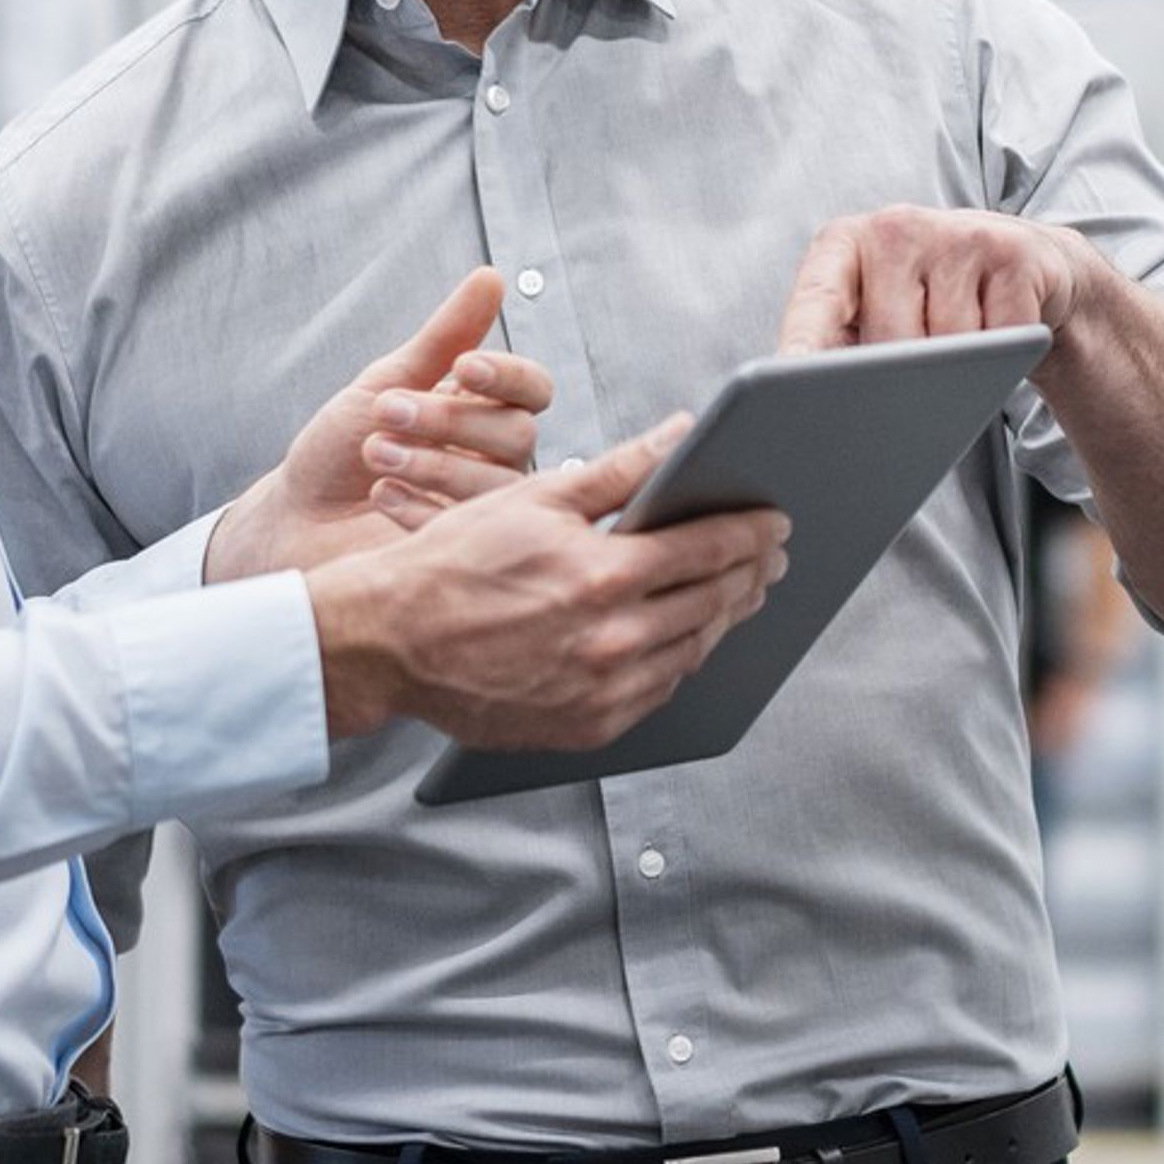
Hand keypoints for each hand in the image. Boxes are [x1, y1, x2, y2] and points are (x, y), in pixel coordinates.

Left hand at [209, 268, 552, 581]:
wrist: (297, 514)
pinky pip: (467, 531)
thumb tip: (490, 277)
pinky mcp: (458, 551)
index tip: (464, 368)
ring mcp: (480, 508)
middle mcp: (492, 459)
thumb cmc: (340, 447)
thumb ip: (445, 335)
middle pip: (517, 435)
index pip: (533, 389)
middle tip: (386, 412)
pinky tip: (382, 495)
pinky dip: (421, 508)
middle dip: (451, 420)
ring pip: (497, 486)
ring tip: (375, 452)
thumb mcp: (386, 380)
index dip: (509, 376)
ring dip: (434, 464)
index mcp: (483, 411)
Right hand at [307, 417, 790, 746]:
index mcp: (603, 574)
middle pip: (713, 602)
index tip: (776, 520)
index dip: (752, 531)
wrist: (387, 642)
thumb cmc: (451, 563)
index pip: (709, 549)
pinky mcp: (588, 728)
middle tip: (769, 555)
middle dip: (750, 573)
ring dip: (723, 617)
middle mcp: (612, 640)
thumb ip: (617, 471)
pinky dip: (679, 660)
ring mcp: (602, 691)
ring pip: (693, 651)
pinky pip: (658, 693)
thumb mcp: (534, 499)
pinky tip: (682, 636)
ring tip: (736, 592)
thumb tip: (681, 435)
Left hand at [776, 205, 1109, 355]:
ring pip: (950, 345)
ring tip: (959, 349)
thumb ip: (841, 346)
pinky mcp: (1014, 254)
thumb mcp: (875, 308)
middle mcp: (896, 227)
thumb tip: (822, 404)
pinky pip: (1002, 338)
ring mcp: (957, 234)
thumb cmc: (927, 297)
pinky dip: (1004, 356)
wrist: (1022, 260)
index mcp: (844, 243)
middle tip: (910, 386)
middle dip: (901, 380)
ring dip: (958, 369)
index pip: (816, 298)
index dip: (802, 341)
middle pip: (890, 340)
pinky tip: (999, 336)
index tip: (789, 378)